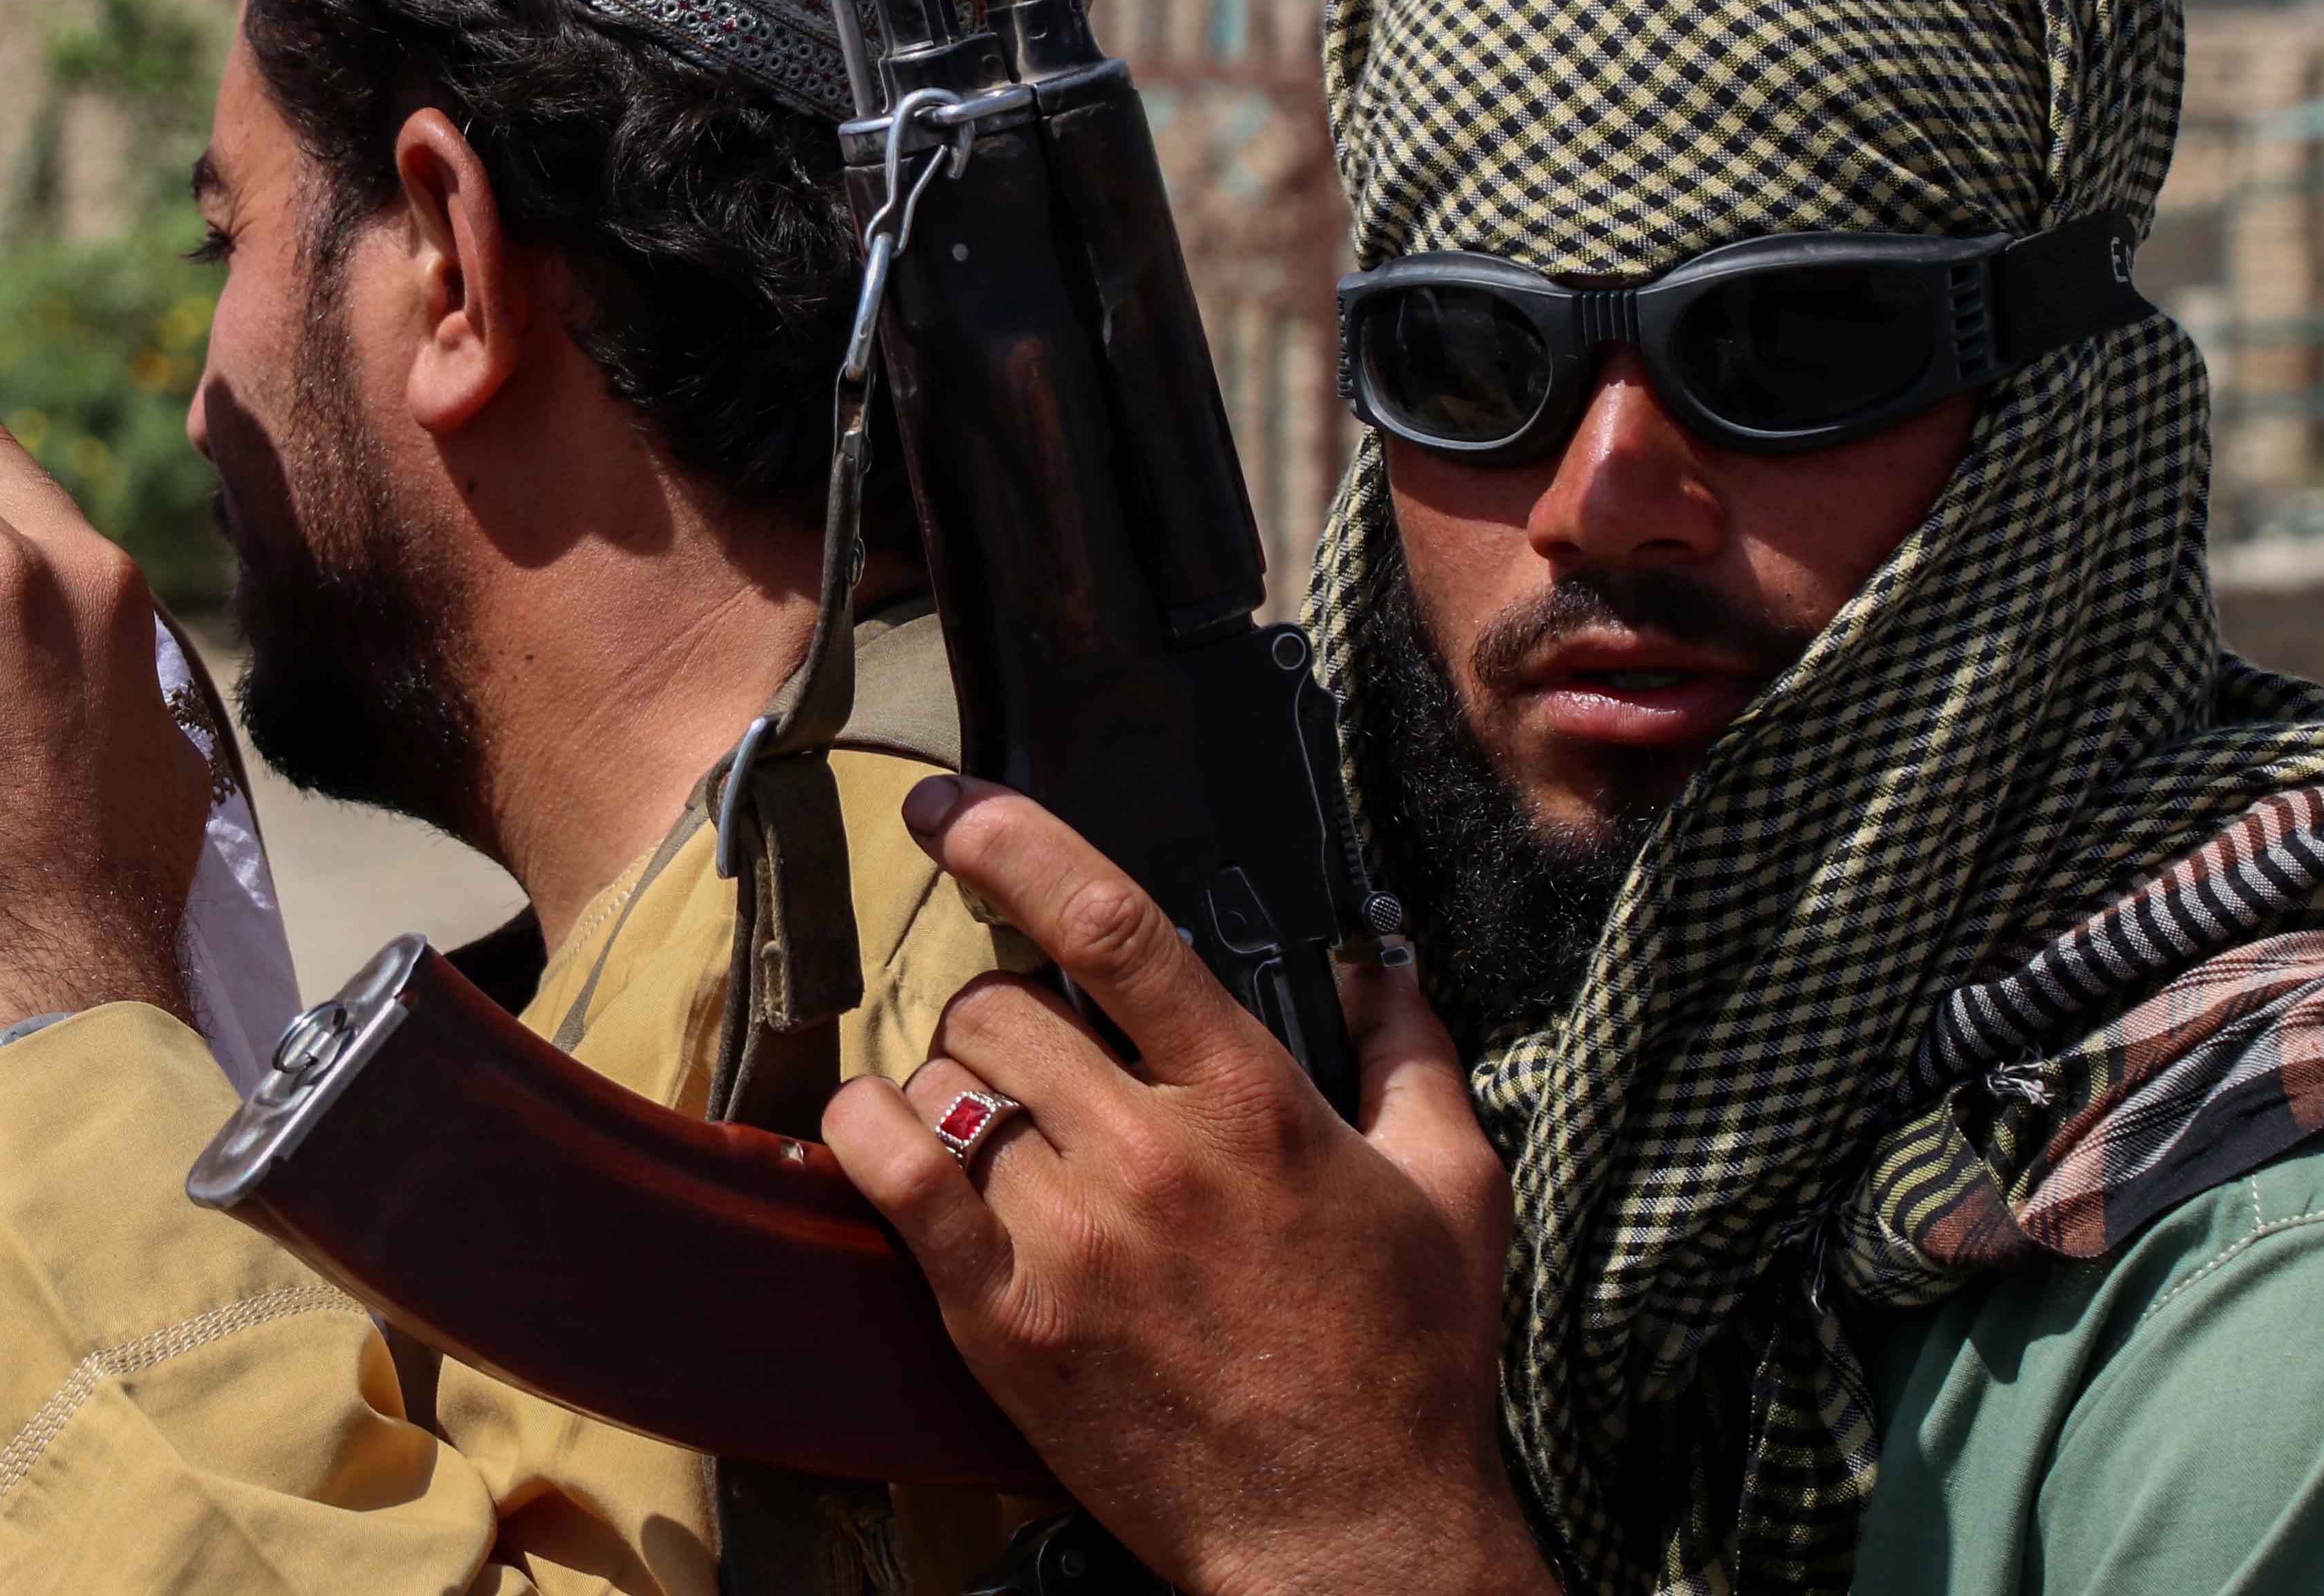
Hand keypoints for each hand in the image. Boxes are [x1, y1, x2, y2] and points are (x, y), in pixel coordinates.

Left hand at [823, 779, 1549, 1595]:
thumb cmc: (1411, 1367)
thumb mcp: (1456, 1189)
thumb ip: (1414, 1052)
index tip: (949, 802)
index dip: (1013, 842)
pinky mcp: (1007, 1327)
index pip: (1110, 925)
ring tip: (991, 1117)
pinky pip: (896, 1187)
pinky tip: (877, 1129)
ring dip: (952, 1081)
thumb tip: (1382, 958)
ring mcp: (1069, 1242)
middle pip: (1003, 1008)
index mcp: (1251, 1101)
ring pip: (948, 1087)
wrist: (1352, 1543)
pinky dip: (867, 1136)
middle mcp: (1149, 1154)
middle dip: (1001, 1007)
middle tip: (1035, 1051)